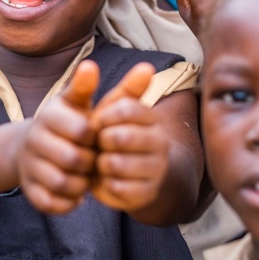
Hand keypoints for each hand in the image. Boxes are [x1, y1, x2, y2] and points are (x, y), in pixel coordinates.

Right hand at [17, 60, 98, 213]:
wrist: (31, 146)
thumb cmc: (65, 121)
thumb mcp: (75, 101)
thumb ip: (86, 85)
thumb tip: (90, 65)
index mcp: (49, 115)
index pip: (83, 130)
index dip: (97, 137)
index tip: (98, 136)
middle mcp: (34, 139)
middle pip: (74, 159)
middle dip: (91, 162)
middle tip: (95, 159)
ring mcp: (29, 165)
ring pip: (63, 183)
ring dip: (82, 183)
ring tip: (87, 175)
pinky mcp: (29, 190)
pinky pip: (51, 204)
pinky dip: (68, 202)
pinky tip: (76, 192)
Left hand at [89, 63, 168, 212]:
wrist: (122, 171)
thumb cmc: (112, 132)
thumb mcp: (115, 108)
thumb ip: (127, 87)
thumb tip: (147, 66)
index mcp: (152, 118)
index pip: (125, 108)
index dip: (104, 116)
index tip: (99, 121)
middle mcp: (160, 143)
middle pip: (120, 137)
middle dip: (101, 141)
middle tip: (99, 143)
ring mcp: (156, 169)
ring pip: (118, 164)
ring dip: (101, 163)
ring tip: (102, 160)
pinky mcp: (147, 193)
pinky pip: (118, 187)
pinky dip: (105, 183)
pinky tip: (107, 178)